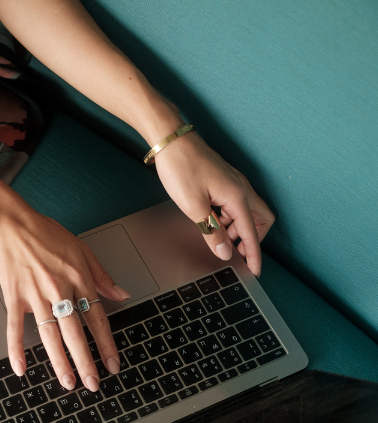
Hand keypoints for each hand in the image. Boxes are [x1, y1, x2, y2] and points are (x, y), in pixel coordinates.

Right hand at [0, 165, 126, 390]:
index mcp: (79, 279)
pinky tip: (21, 368)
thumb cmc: (47, 234)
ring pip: (50, 335)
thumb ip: (102, 276)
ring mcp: (35, 296)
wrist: (13, 224)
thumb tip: (122, 295)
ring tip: (67, 382)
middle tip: (92, 383)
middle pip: (75, 333)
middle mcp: (59, 290)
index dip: (106, 344)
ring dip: (59, 361)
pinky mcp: (15, 298)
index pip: (97, 319)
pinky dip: (16, 349)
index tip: (112, 364)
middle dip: (85, 361)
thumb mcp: (83, 251)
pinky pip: (14, 328)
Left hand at [153, 123, 274, 276]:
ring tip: (215, 235)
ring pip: (247, 212)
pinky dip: (228, 217)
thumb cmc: (180, 168)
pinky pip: (235, 204)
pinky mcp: (224, 181)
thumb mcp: (193, 206)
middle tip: (233, 251)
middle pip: (261, 220)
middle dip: (251, 238)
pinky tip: (210, 220)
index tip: (254, 272)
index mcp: (237, 196)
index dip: (253, 254)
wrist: (170, 140)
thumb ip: (211, 232)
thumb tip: (225, 252)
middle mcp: (241, 188)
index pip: (252, 232)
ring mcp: (234, 183)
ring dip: (237, 227)